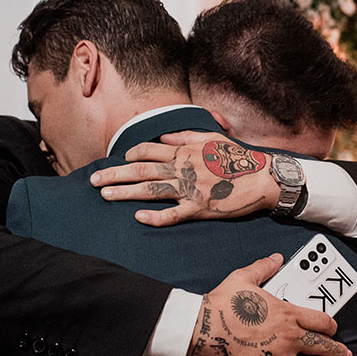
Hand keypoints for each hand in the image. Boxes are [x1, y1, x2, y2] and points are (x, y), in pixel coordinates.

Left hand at [90, 131, 278, 225]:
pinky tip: (138, 218)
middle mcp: (183, 168)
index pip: (149, 150)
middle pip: (141, 170)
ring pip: (150, 190)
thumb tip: (165, 138)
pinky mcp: (200, 208)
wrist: (263, 177)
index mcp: (184, 151)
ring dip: (125, 193)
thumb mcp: (211, 138)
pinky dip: (155, 216)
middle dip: (114, 175)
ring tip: (105, 196)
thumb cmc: (239, 157)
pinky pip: (173, 214)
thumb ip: (185, 137)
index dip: (131, 154)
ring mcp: (190, 189)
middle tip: (94, 182)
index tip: (120, 159)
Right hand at [187, 253, 350, 355]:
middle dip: (337, 353)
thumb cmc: (224, 303)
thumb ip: (264, 268)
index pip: (320, 321)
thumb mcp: (245, 277)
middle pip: (322, 347)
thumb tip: (276, 259)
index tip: (333, 329)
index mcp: (288, 314)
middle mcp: (290, 338)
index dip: (330, 325)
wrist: (205, 327)